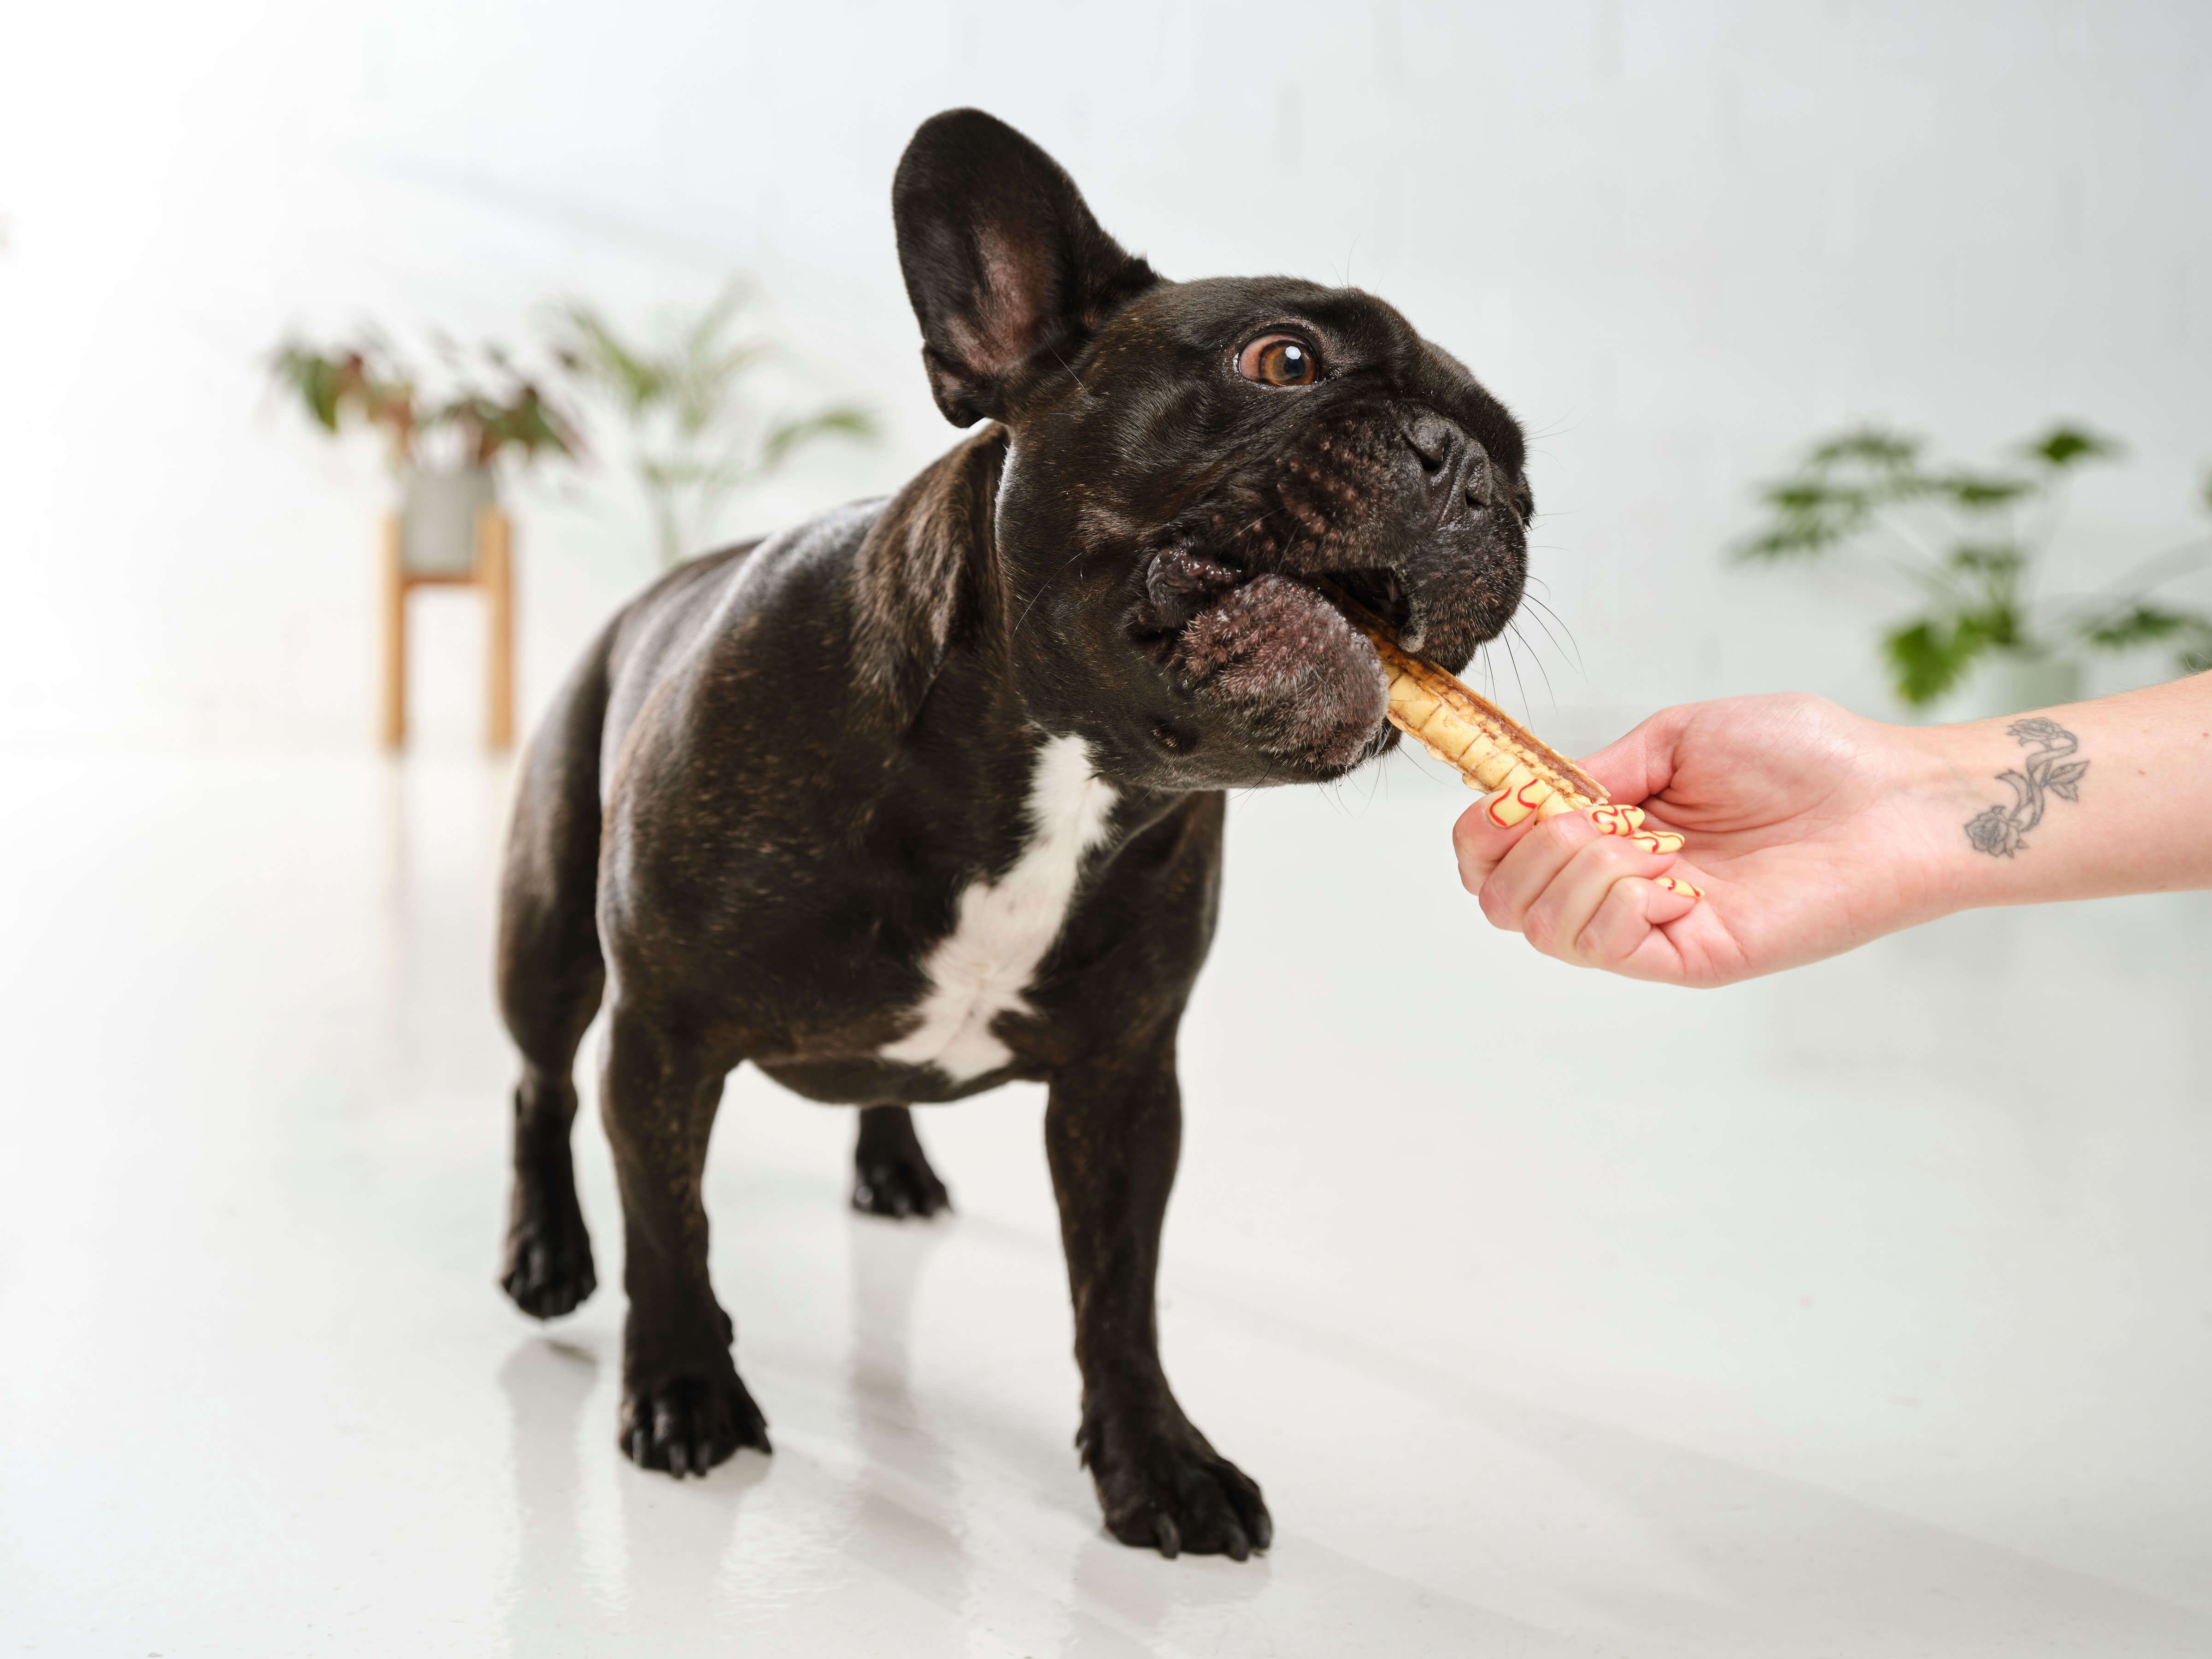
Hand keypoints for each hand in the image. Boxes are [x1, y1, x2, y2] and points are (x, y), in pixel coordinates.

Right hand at [1452, 694, 1965, 986]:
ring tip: (1649, 845)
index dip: (1483, 834)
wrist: (1890, 798)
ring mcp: (1654, 930)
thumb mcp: (1678, 737)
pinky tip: (1678, 877)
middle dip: (1527, 847)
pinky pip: (1609, 944)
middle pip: (1503, 902)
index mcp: (1610, 835)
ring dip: (1578, 868)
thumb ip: (1600, 770)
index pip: (1498, 860)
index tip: (1512, 799)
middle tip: (1594, 818)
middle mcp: (1620, 889)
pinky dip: (1624, 898)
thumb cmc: (1807, 758)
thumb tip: (1529, 797)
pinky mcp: (1691, 958)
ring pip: (1545, 926)